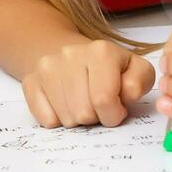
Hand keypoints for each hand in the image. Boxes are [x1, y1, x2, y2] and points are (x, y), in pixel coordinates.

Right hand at [22, 39, 154, 128]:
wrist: (68, 51)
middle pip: (84, 113)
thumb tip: (127, 94)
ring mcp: (47, 68)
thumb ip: (141, 81)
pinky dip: (58, 119)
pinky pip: (46, 120)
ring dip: (78, 119)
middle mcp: (70, 54)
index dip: (114, 114)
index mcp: (101, 51)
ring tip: (83, 102)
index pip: (105, 100)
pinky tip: (65, 103)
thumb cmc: (108, 67)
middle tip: (98, 105)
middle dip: (96, 117)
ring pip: (66, 119)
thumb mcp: (134, 68)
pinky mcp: (31, 81)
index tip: (117, 109)